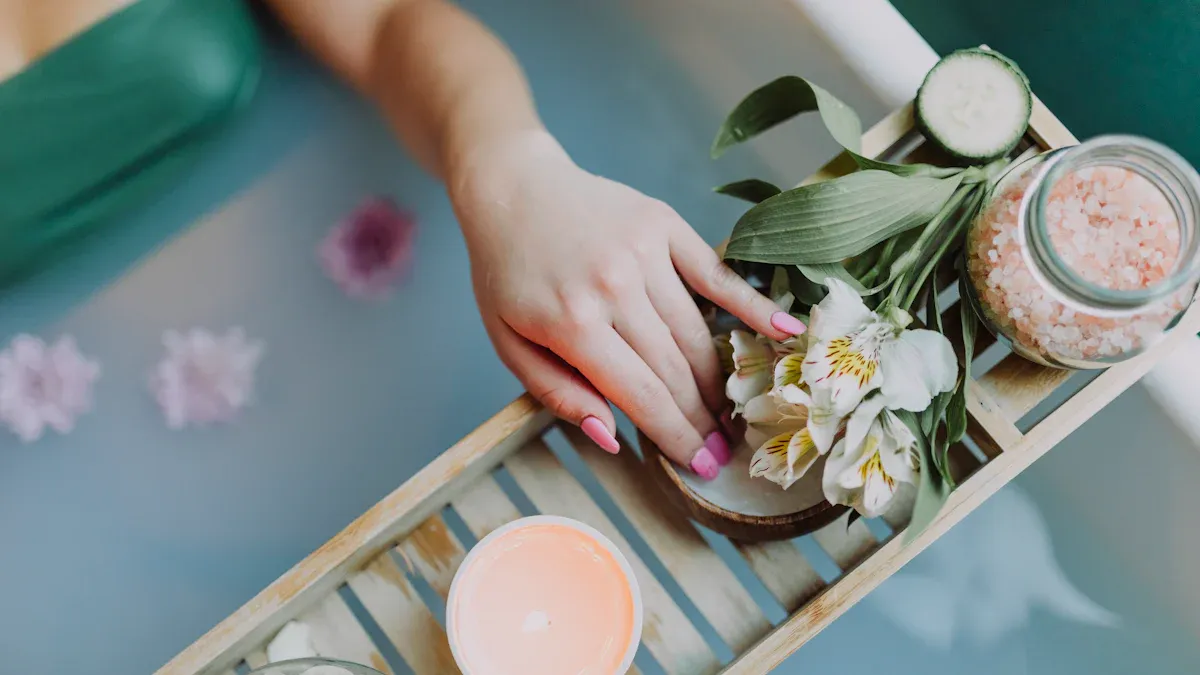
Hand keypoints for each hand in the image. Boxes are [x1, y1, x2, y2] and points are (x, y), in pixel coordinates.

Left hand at [450, 131, 805, 477]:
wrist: (511, 187)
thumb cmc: (506, 272)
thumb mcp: (508, 343)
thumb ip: (557, 393)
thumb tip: (612, 437)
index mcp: (572, 324)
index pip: (642, 396)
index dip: (676, 437)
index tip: (701, 467)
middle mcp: (614, 287)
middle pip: (675, 370)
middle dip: (701, 420)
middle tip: (722, 452)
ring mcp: (644, 253)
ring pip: (696, 332)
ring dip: (718, 380)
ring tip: (729, 412)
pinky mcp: (663, 224)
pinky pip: (716, 273)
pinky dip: (752, 305)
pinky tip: (784, 331)